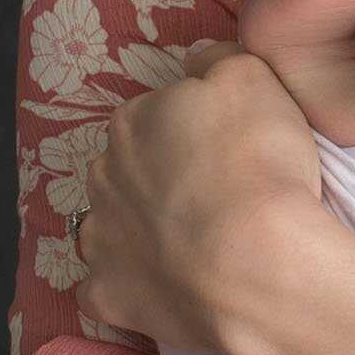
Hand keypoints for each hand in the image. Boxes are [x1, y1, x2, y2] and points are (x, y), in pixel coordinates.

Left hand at [73, 42, 337, 353]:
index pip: (158, 114)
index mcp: (132, 120)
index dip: (194, 131)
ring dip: (138, 228)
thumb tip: (197, 63)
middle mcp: (102, 174)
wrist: (255, 263)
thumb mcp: (253, 77)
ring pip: (111, 223)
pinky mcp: (105, 295)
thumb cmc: (257, 162)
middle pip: (130, 167)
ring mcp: (97, 239)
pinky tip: (166, 286)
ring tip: (190, 242)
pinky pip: (107, 286)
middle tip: (214, 194)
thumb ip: (218, 59)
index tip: (227, 149)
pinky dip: (130, 285)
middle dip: (161, 176)